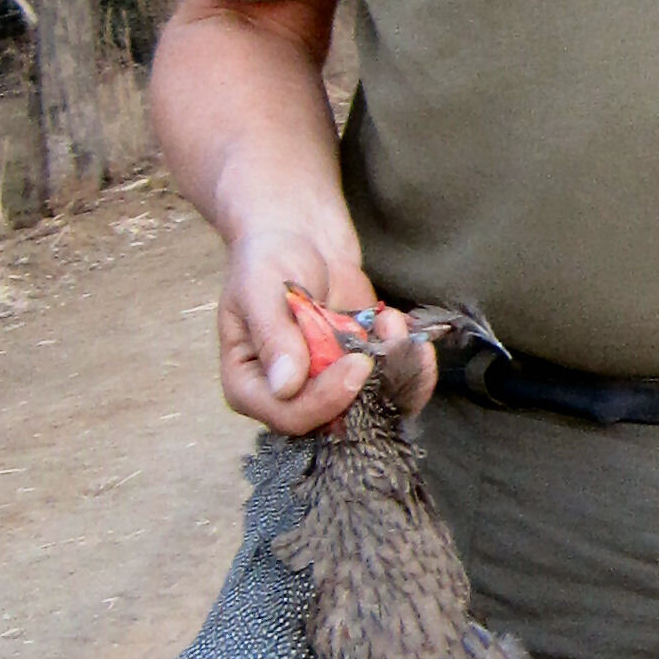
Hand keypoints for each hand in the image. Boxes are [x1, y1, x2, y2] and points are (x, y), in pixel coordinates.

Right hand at [216, 228, 434, 430]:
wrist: (299, 235)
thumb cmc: (267, 259)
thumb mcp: (260, 289)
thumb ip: (272, 336)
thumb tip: (286, 386)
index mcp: (249, 386)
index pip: (290, 416)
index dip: (326, 400)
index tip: (357, 362)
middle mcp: (290, 396)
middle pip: (334, 422)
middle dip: (369, 386)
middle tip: (387, 337)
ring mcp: (328, 385)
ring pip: (370, 408)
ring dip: (394, 370)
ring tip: (393, 323)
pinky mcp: (361, 370)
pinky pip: (393, 386)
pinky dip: (409, 363)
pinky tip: (405, 327)